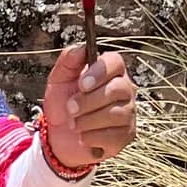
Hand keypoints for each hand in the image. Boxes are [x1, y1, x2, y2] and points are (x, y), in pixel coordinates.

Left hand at [41, 45, 136, 168]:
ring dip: (86, 121)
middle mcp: (125, 90)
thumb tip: (80, 48)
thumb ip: (68, 61)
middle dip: (88, 101)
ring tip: (74, 124)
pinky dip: (91, 138)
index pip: (115, 62)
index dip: (99, 72)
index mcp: (110, 71)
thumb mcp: (59, 80)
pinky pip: (113, 136)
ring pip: (115, 114)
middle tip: (70, 108)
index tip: (81, 84)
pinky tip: (83, 137)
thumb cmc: (63, 104)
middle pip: (117, 89)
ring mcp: (128, 113)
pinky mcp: (126, 135)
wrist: (58, 136)